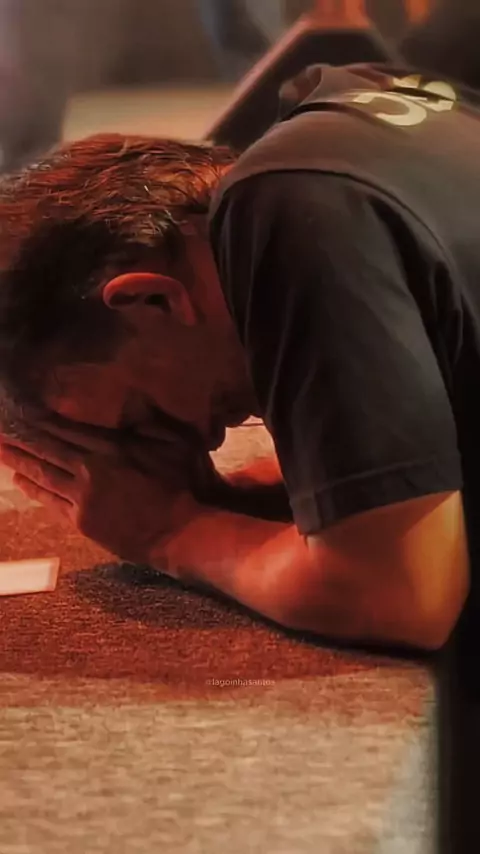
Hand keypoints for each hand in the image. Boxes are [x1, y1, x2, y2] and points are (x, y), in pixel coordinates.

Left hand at [0, 417, 215, 564]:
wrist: (185, 532)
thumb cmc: (188, 484)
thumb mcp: (178, 442)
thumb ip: (151, 419)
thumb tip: (133, 396)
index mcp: (111, 446)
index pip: (66, 428)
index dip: (40, 419)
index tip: (21, 410)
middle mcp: (91, 468)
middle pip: (47, 448)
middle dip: (20, 437)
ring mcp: (84, 497)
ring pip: (43, 475)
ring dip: (18, 461)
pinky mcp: (83, 522)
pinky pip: (51, 502)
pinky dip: (33, 490)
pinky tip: (20, 481)